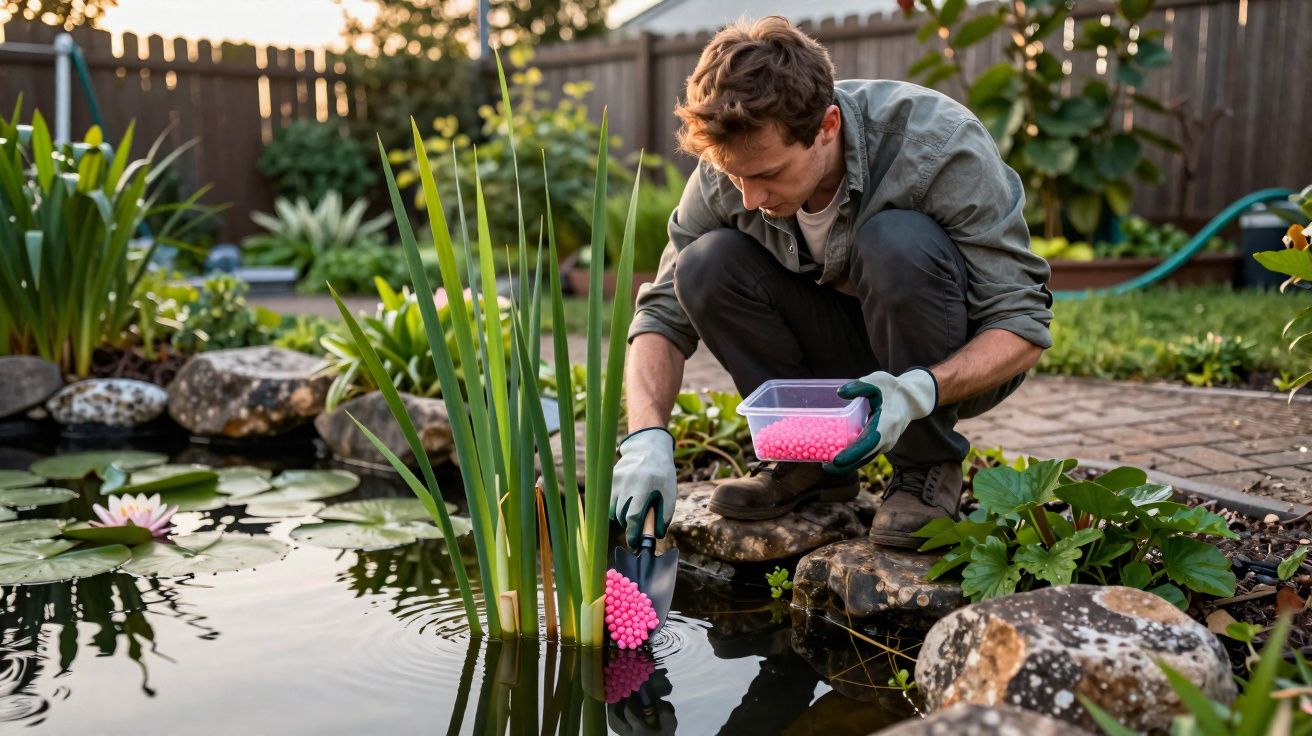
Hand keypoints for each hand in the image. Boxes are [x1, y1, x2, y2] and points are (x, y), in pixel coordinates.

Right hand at [610, 427, 677, 547]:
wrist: (648, 448)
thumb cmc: (662, 473)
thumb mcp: (669, 492)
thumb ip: (664, 515)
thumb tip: (657, 535)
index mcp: (643, 487)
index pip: (632, 518)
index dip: (633, 534)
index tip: (634, 543)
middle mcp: (625, 483)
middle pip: (621, 516)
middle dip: (630, 524)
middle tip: (639, 522)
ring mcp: (614, 480)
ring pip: (612, 510)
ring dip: (621, 515)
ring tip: (633, 508)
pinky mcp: (609, 479)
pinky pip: (608, 501)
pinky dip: (616, 506)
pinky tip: (626, 499)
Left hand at [822, 368, 936, 473]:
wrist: (909, 399)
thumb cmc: (891, 389)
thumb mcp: (877, 381)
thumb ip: (860, 386)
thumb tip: (840, 392)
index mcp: (887, 424)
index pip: (869, 443)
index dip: (853, 453)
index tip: (838, 460)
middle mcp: (887, 439)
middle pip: (865, 456)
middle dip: (846, 464)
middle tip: (825, 466)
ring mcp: (885, 444)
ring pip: (865, 458)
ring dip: (848, 464)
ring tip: (827, 465)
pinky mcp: (881, 445)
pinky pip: (867, 455)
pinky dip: (853, 458)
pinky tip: (838, 459)